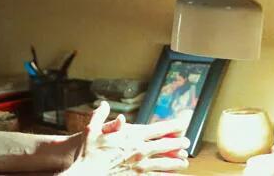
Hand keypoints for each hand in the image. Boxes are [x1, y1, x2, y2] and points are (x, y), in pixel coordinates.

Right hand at [65, 101, 189, 174]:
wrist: (86, 174)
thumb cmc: (88, 152)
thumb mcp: (91, 130)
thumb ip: (100, 116)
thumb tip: (103, 104)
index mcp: (132, 136)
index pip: (159, 129)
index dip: (173, 126)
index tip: (183, 124)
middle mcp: (140, 150)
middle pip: (166, 146)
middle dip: (178, 144)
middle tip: (187, 143)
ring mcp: (140, 166)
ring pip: (165, 164)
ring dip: (176, 163)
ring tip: (184, 163)